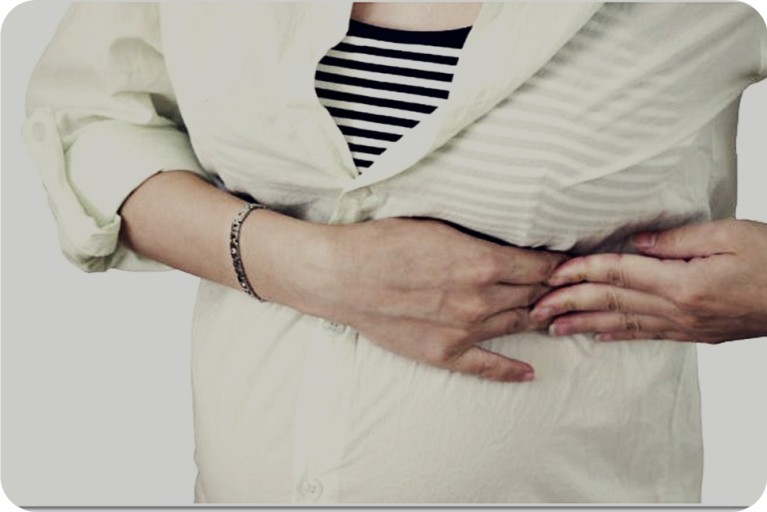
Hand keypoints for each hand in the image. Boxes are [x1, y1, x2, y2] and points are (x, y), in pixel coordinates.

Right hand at [253, 217, 565, 381]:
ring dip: (536, 317)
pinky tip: (530, 371)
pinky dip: (512, 370)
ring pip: (516, 325)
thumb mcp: (439, 226)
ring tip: (551, 313)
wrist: (339, 275)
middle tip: (566, 286)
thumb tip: (511, 247)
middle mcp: (481, 301)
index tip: (569, 262)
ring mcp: (464, 332)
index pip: (542, 268)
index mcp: (483, 263)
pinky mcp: (444, 353)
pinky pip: (487, 367)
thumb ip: (481, 241)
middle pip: (534, 296)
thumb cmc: (383, 242)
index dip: (560, 264)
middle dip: (553, 289)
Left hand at [530, 219, 766, 342]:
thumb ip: (677, 239)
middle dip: (568, 304)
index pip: (618, 275)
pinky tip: (598, 337)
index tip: (551, 274)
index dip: (581, 273)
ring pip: (622, 325)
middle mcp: (678, 310)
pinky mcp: (696, 334)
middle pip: (611, 303)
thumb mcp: (730, 235)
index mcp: (682, 284)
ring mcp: (686, 327)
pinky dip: (618, 335)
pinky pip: (647, 335)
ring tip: (552, 328)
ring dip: (584, 325)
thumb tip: (637, 240)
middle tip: (534, 309)